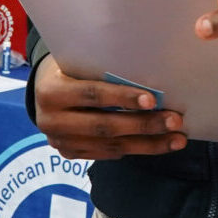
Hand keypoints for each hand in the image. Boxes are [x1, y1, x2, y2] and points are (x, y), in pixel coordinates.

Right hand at [32, 55, 186, 161]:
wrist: (42, 89)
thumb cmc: (69, 68)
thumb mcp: (78, 62)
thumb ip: (102, 71)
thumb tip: (150, 79)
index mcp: (51, 91)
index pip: (92, 95)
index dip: (123, 98)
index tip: (153, 100)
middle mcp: (51, 121)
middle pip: (104, 126)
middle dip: (144, 125)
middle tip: (175, 121)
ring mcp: (59, 142)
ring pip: (110, 146)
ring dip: (148, 144)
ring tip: (176, 139)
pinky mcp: (69, 154)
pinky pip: (107, 155)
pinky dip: (134, 149)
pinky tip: (158, 144)